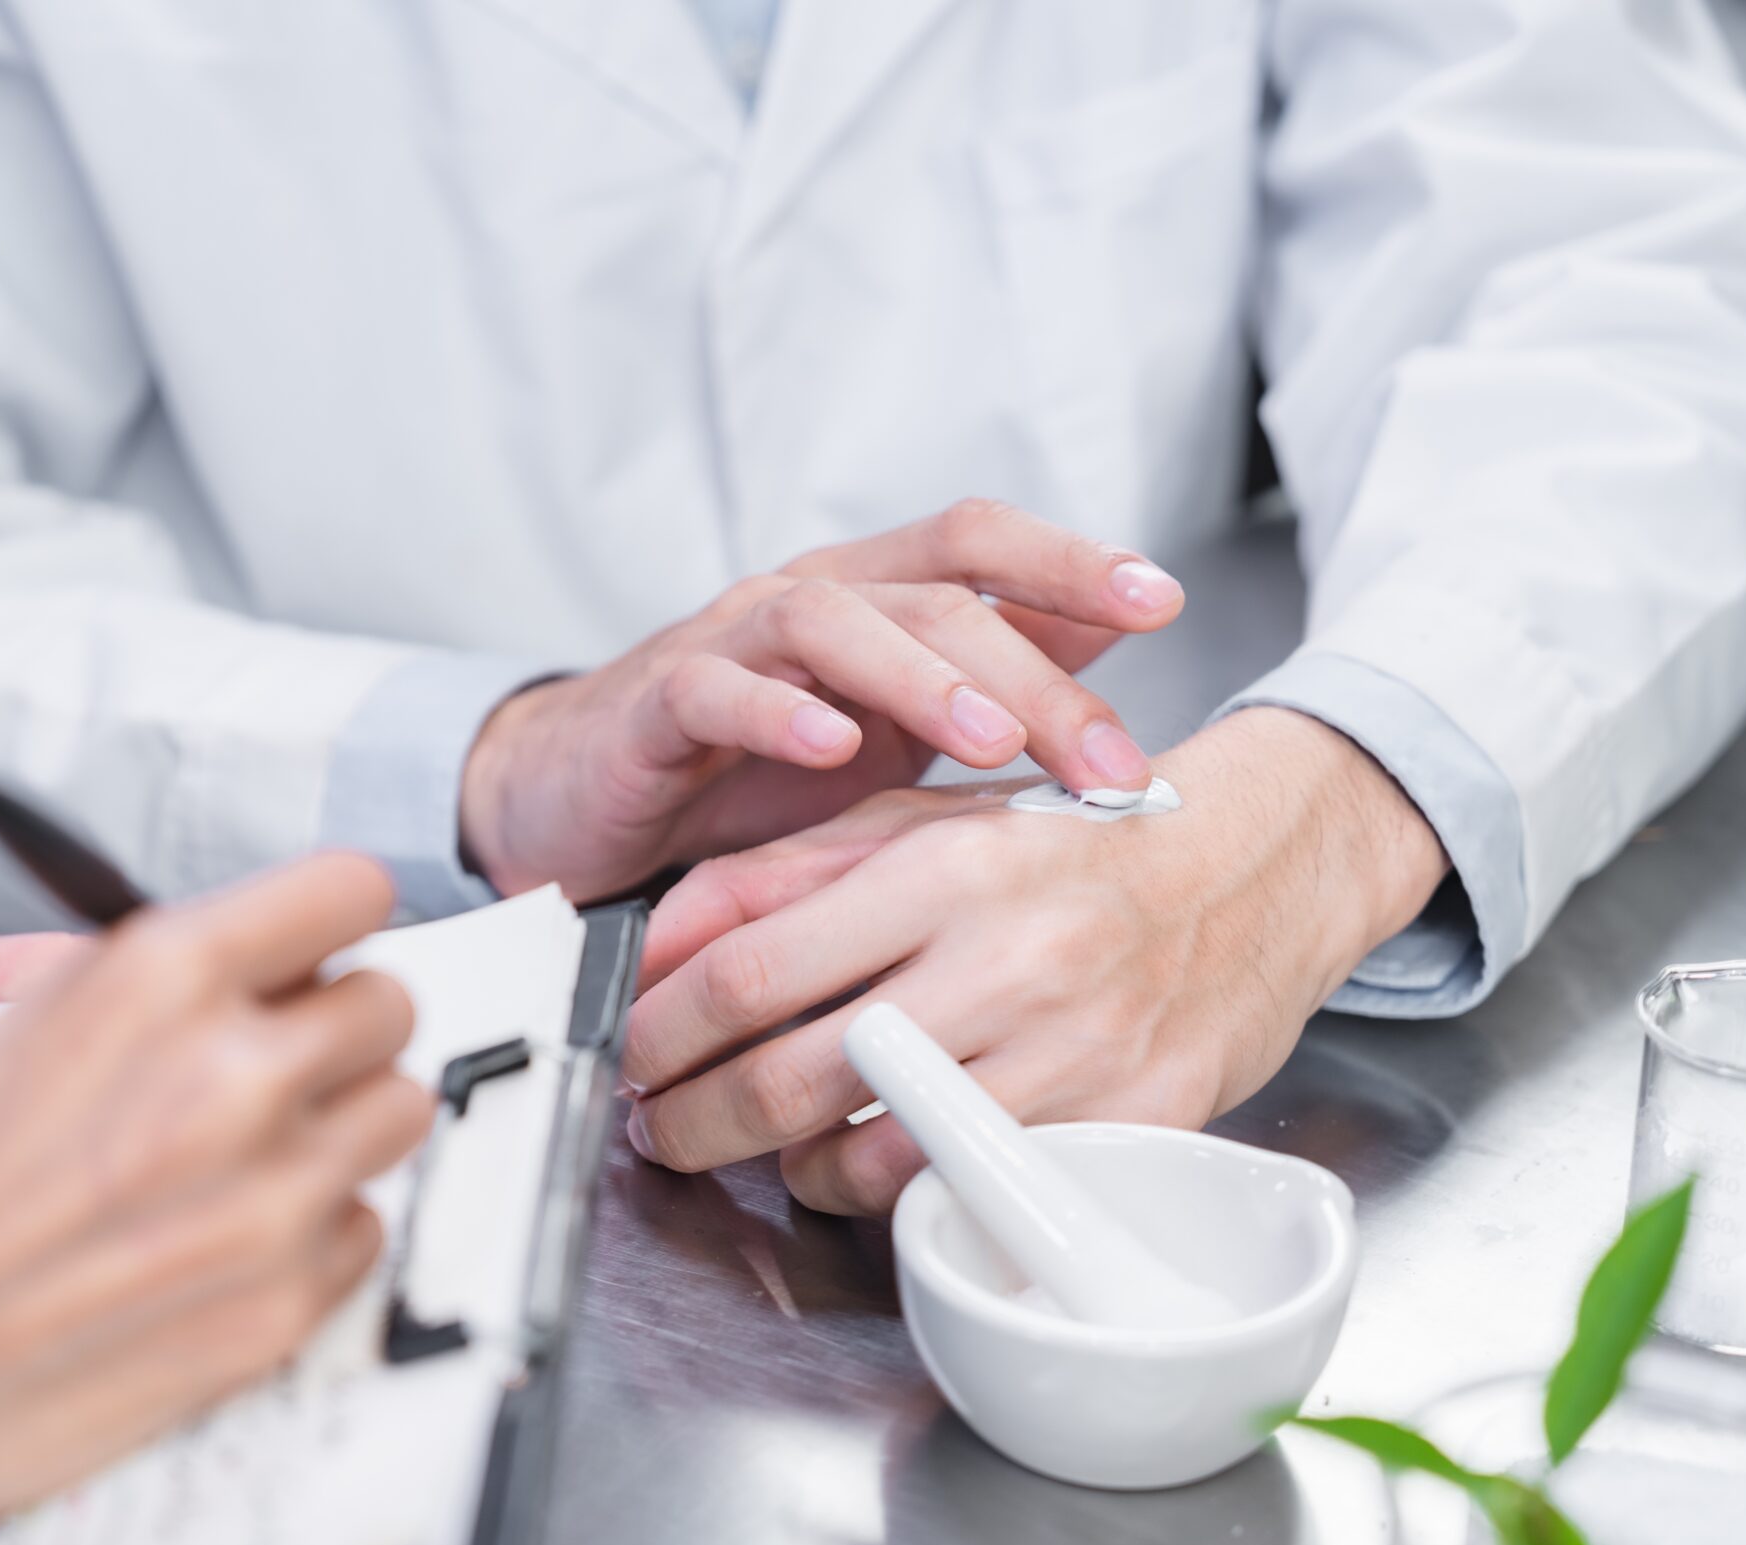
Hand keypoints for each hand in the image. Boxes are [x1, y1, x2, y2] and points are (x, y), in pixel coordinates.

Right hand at [458, 499, 1183, 900]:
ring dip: (923, 679)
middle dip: (1033, 676)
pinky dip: (776, 712)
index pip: (980, 545)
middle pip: (935, 596)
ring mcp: (726, 644)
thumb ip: (986, 677)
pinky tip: (831, 747)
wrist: (580, 799)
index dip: (1070, 559)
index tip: (1165, 597)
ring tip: (992, 741)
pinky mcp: (653, 705)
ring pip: (833, 623)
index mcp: (871, 598)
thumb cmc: (742, 769)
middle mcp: (806, 600)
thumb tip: (1117, 633)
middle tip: (1106, 758)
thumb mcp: (889, 729)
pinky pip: (715, 689)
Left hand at [617, 710, 1449, 1215]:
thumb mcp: (918, 825)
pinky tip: (871, 1162)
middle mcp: (1006, 963)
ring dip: (792, 1171)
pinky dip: (896, 1192)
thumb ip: (775, 877)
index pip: (752, 972)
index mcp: (944, 872)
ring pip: (873, 1161)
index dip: (662, 1034)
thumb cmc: (1065, 849)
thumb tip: (652, 945)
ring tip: (772, 1146)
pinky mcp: (1121, 1125)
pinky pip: (970, 1193)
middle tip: (663, 1130)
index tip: (629, 1059)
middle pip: (792, 1081)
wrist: (1250, 872)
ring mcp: (1069, 1055)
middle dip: (695, 1124)